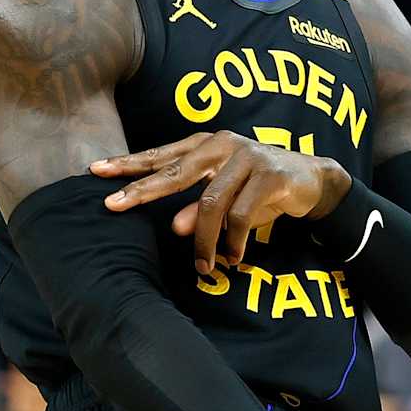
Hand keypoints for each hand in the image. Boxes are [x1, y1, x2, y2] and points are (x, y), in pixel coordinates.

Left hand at [92, 131, 350, 273]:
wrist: (314, 180)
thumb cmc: (259, 186)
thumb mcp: (226, 195)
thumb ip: (197, 206)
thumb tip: (174, 227)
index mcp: (207, 144)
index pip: (161, 155)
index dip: (129, 164)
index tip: (95, 171)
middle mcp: (224, 144)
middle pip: (174, 171)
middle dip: (141, 191)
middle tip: (113, 206)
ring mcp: (248, 157)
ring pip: (210, 203)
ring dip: (203, 240)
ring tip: (202, 265)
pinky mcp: (270, 175)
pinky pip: (241, 215)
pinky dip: (234, 241)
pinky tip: (234, 257)